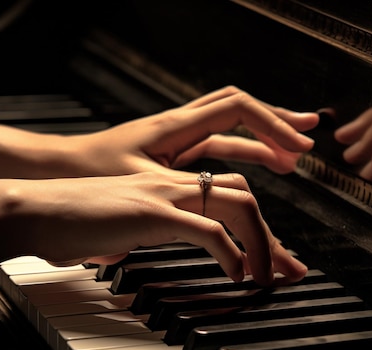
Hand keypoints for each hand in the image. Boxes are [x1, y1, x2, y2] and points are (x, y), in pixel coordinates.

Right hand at [0, 171, 306, 285]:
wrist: (33, 208)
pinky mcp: (152, 211)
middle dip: (273, 236)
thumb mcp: (124, 227)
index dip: (257, 229)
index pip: (229, 196)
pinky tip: (235, 274)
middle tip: (289, 269)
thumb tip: (154, 249)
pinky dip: (230, 253)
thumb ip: (148, 233)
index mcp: (169, 187)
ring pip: (236, 204)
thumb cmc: (72, 220)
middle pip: (244, 195)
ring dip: (261, 243)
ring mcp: (164, 194)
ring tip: (268, 276)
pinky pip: (207, 229)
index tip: (274, 258)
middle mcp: (173, 185)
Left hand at [69, 85, 318, 175]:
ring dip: (265, 137)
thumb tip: (224, 218)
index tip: (297, 150)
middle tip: (308, 136)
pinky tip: (259, 161)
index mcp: (177, 127)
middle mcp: (183, 125)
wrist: (63, 167)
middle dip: (278, 122)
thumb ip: (185, 198)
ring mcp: (181, 136)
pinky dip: (245, 149)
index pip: (239, 111)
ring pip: (233, 125)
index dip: (273, 126)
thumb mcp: (140, 187)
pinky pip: (220, 142)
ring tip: (292, 156)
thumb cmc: (92, 173)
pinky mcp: (177, 150)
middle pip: (242, 109)